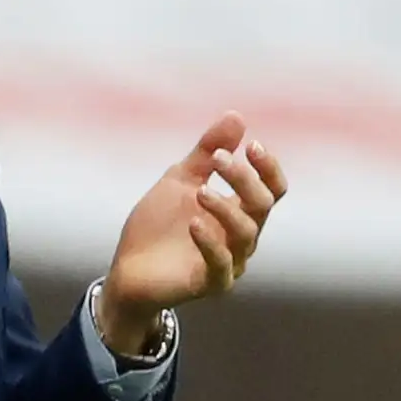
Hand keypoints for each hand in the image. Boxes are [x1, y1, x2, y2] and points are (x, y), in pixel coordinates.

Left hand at [96, 111, 287, 354]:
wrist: (128, 268)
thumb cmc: (159, 225)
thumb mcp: (180, 180)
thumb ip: (206, 152)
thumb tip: (237, 116)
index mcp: (239, 211)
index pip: (271, 190)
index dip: (268, 168)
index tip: (251, 145)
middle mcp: (241, 237)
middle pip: (262, 205)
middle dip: (243, 179)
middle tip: (217, 159)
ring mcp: (230, 262)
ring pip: (245, 233)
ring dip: (225, 207)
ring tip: (200, 192)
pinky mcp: (210, 283)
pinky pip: (220, 264)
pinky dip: (209, 242)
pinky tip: (193, 223)